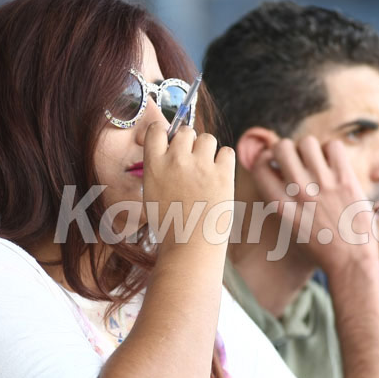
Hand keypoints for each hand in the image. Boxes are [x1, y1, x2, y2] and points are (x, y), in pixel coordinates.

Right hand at [141, 123, 234, 250]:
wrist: (190, 247)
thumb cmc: (170, 226)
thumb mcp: (151, 195)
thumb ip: (158, 171)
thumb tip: (170, 153)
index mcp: (154, 165)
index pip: (156, 130)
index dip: (165, 134)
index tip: (170, 142)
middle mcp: (176, 160)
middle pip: (185, 131)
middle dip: (189, 143)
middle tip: (192, 163)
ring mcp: (200, 166)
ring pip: (207, 138)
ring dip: (207, 150)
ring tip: (206, 171)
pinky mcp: (223, 174)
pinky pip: (227, 152)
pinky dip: (224, 161)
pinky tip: (219, 177)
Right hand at [250, 137, 376, 271]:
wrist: (349, 261)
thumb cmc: (318, 247)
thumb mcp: (288, 227)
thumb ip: (278, 201)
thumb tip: (274, 174)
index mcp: (280, 205)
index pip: (260, 166)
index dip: (266, 158)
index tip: (275, 163)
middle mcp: (299, 192)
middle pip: (282, 146)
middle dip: (287, 148)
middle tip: (297, 159)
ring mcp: (323, 185)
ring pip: (307, 142)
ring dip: (310, 148)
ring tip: (317, 160)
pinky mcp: (345, 181)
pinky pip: (333, 146)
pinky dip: (331, 151)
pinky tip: (333, 164)